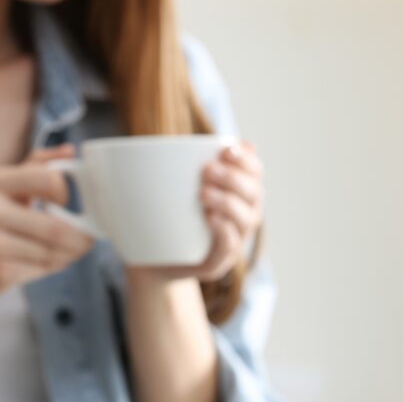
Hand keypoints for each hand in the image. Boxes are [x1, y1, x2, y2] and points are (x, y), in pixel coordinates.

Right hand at [0, 145, 94, 311]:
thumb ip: (35, 167)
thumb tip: (69, 151)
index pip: (50, 180)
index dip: (68, 194)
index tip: (68, 204)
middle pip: (57, 226)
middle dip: (82, 237)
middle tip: (86, 238)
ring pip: (56, 250)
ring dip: (72, 253)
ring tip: (69, 251)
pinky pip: (46, 268)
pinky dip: (56, 266)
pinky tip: (48, 262)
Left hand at [137, 141, 264, 283]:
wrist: (147, 258)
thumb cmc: (166, 214)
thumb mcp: (176, 184)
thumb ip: (191, 161)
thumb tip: (204, 137)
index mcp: (240, 194)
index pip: (255, 173)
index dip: (246, 160)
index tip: (227, 149)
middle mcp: (243, 218)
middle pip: (254, 195)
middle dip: (233, 179)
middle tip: (207, 170)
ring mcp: (233, 242)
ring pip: (246, 220)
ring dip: (228, 203)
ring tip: (204, 194)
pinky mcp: (217, 264)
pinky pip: (229, 247)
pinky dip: (224, 231)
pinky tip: (211, 219)